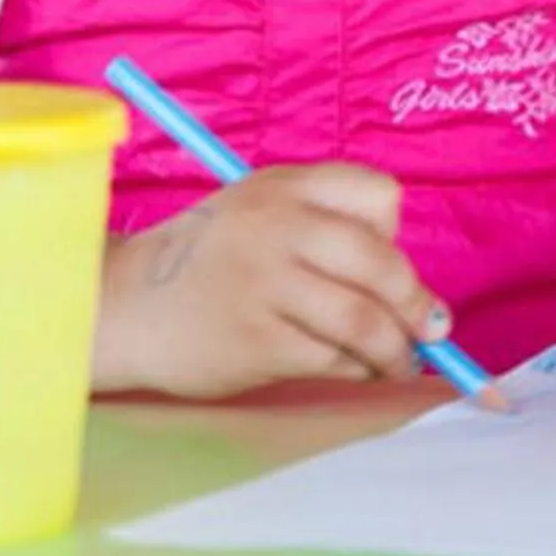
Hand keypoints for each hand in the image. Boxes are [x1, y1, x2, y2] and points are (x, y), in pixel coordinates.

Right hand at [93, 164, 449, 398]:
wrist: (124, 306)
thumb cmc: (206, 263)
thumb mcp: (258, 212)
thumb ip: (325, 229)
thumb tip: (414, 293)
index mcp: (284, 185)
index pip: (379, 195)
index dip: (394, 236)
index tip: (386, 266)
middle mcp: (277, 225)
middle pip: (383, 264)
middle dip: (418, 306)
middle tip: (432, 329)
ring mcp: (265, 283)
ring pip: (365, 321)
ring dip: (396, 349)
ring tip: (398, 360)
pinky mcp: (256, 340)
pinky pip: (333, 359)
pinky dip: (356, 369)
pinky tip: (351, 369)